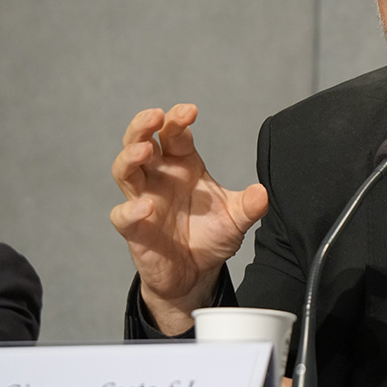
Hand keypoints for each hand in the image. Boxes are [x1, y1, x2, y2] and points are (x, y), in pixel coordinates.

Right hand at [110, 104, 267, 332]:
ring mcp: (144, 200)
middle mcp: (160, 177)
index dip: (178, 119)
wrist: (196, 274)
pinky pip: (124, 215)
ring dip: (130, 157)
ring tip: (144, 149)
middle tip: (155, 116)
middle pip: (140, 141)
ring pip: (124, 170)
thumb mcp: (236, 219)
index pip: (174, 134)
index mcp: (183, 165)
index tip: (190, 111)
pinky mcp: (135, 229)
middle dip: (143, 125)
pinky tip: (146, 206)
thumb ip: (249, 206)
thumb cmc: (211, 236)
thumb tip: (263, 193)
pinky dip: (131, 210)